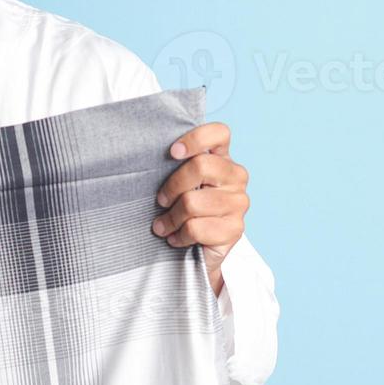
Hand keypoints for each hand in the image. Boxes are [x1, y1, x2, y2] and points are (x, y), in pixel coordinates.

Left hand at [150, 122, 249, 297]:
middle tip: (160, 201)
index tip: (172, 152)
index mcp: (223, 158)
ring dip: (170, 218)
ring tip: (163, 226)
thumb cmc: (183, 210)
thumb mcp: (179, 184)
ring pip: (193, 203)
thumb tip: (144, 159)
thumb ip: (175, 168)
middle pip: (200, 166)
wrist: (199, 252)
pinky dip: (179, 236)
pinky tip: (176, 239)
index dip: (196, 138)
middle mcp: (236, 176)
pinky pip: (196, 228)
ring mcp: (239, 203)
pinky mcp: (235, 229)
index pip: (220, 133)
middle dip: (172, 186)